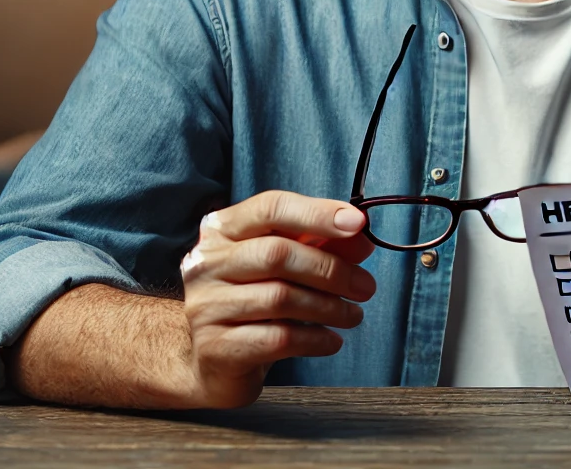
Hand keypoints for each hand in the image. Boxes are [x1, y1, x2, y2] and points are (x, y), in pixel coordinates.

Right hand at [175, 190, 376, 406]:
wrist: (212, 362)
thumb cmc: (254, 302)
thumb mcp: (285, 267)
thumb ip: (321, 246)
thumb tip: (361, 239)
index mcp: (222, 230)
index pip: (271, 208)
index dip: (317, 213)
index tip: (358, 224)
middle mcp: (206, 263)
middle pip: (277, 254)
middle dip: (331, 269)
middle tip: (365, 287)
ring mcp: (205, 306)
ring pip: (279, 298)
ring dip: (329, 307)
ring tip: (353, 316)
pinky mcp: (215, 347)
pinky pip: (277, 338)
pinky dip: (314, 339)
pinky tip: (332, 341)